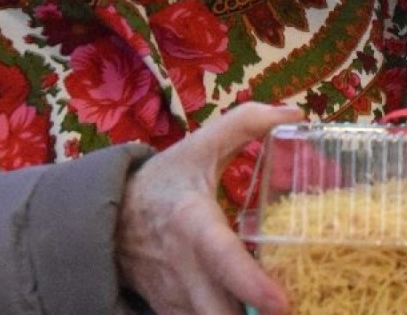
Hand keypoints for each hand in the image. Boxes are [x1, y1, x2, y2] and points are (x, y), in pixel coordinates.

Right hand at [116, 101, 303, 314]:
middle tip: (298, 311)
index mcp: (191, 222)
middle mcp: (183, 269)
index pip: (221, 257)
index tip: (282, 303)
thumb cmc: (162, 183)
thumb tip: (296, 112)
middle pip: (220, 313)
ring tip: (281, 313)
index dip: (250, 283)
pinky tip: (256, 312)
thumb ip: (246, 123)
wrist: (108, 222)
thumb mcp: (199, 146)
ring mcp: (176, 299)